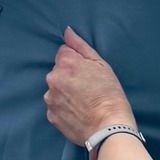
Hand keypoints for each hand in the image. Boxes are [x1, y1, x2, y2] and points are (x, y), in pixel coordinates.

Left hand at [44, 27, 132, 144]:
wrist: (108, 128)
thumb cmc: (109, 95)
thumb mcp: (101, 65)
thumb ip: (80, 46)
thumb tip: (67, 31)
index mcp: (65, 63)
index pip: (64, 53)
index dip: (77, 61)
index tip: (88, 72)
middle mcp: (53, 79)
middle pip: (59, 71)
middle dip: (70, 76)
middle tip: (88, 88)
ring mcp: (50, 98)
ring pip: (57, 89)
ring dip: (66, 92)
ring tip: (84, 102)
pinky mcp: (51, 115)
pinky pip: (56, 106)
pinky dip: (65, 107)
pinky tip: (79, 112)